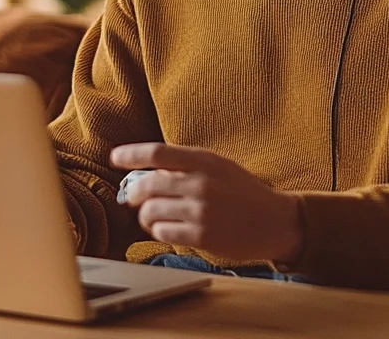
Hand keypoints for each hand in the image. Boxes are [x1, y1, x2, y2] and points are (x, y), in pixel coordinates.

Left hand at [111, 143, 303, 264]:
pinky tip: (169, 228)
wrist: (274, 221)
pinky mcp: (202, 235)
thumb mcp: (218, 166)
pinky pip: (162, 232)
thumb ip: (187, 165)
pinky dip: (159, 231)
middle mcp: (201, 183)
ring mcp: (200, 210)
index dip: (131, 154)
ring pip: (151, 211)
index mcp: (204, 160)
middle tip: (135, 198)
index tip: (114, 158)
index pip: (157, 152)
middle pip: (148, 184)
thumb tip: (148, 169)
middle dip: (135, 193)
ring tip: (155, 216)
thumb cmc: (242, 192)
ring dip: (146, 215)